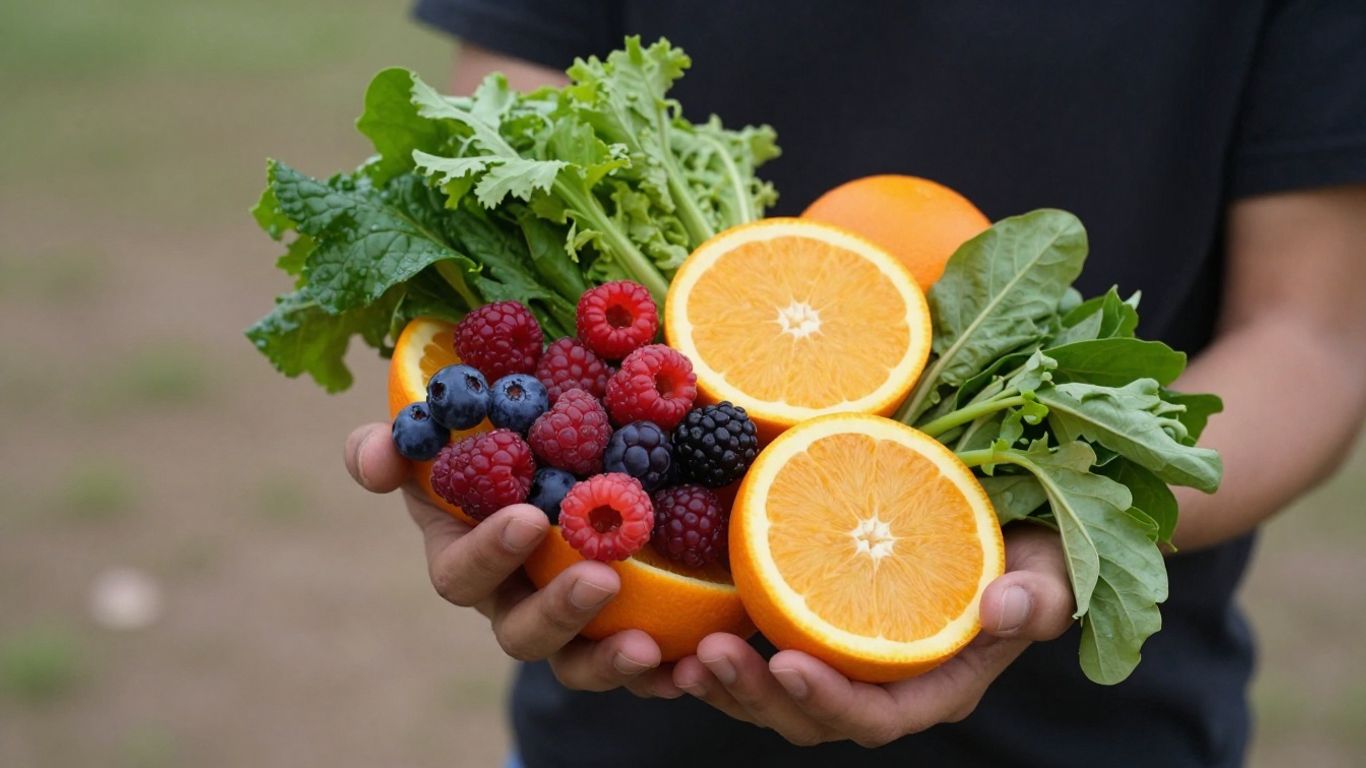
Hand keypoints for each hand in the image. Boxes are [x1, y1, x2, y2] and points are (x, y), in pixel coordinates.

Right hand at [344, 423, 682, 697]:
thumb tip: (376, 457)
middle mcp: (514, 596)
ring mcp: (568, 621)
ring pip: (576, 663)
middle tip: (601, 578)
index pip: (461, 573)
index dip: (488, 552)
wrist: (581, 438)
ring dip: (605, 659)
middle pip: (521, 633)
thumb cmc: (507, 430)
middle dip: (557, 611)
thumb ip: (405, 435)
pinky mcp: (622, 628)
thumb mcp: (456, 423)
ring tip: (645, 645)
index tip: (527, 518)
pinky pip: (637, 667)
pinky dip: (661, 674)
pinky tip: (687, 666)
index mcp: (469, 551)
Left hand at [671, 526, 1072, 746]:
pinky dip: (718, 648)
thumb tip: (1006, 606)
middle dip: (756, 697)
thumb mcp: (1049, 566)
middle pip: (809, 718)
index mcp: (932, 686)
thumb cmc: (1031, 550)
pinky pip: (757, 653)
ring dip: (724, 683)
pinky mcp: (806, 626)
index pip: (877, 717)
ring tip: (683, 657)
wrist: (1000, 523)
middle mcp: (879, 685)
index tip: (788, 664)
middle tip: (711, 655)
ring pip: (772, 695)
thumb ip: (1039, 593)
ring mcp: (838, 659)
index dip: (832, 702)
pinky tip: (677, 628)